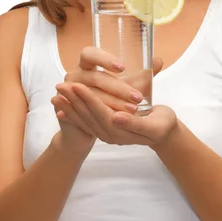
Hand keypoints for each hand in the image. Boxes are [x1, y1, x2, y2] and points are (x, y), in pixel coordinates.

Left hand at [52, 82, 177, 146]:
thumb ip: (136, 123)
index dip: (88, 99)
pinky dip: (73, 114)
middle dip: (75, 100)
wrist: (165, 135)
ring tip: (56, 93)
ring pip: (85, 119)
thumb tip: (117, 117)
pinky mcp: (105, 129)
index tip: (77, 85)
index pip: (101, 113)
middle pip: (89, 115)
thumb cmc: (163, 126)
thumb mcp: (155, 126)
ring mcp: (106, 133)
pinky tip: (62, 107)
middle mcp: (110, 134)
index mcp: (121, 131)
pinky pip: (86, 121)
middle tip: (61, 85)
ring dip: (71, 106)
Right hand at [55, 46, 162, 112]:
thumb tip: (159, 61)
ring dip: (111, 103)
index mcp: (86, 64)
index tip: (123, 68)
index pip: (89, 54)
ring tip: (132, 110)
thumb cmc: (109, 98)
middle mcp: (74, 75)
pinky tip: (116, 119)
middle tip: (137, 97)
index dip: (104, 59)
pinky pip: (82, 113)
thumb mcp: (125, 86)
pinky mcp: (63, 110)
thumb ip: (140, 75)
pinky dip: (99, 115)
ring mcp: (67, 92)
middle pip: (94, 78)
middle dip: (117, 88)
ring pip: (90, 97)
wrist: (90, 122)